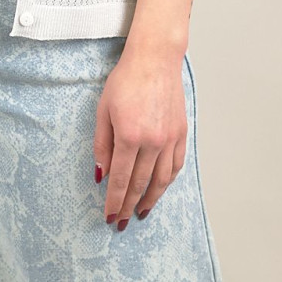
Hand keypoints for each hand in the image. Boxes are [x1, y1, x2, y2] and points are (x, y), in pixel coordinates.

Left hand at [93, 43, 187, 228]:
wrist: (155, 59)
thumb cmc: (126, 80)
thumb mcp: (104, 109)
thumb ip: (102, 143)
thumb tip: (100, 173)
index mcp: (129, 136)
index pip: (119, 179)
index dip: (114, 201)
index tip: (110, 216)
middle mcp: (152, 142)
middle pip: (139, 184)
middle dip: (129, 206)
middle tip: (122, 221)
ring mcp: (169, 139)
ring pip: (161, 180)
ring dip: (150, 199)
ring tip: (141, 212)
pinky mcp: (181, 134)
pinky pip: (175, 166)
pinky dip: (167, 181)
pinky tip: (159, 188)